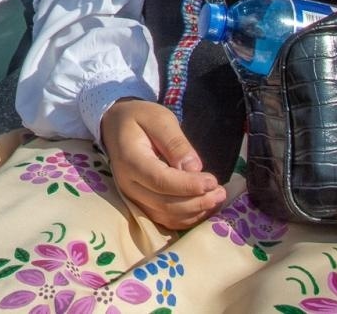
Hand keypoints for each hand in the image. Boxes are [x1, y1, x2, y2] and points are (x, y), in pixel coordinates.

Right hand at [100, 98, 226, 229]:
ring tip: (217, 198)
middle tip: (220, 191)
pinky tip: (204, 206)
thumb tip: (194, 169)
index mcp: (130, 159)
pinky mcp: (140, 203)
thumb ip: (176, 143)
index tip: (213, 181)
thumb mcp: (159, 119)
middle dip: (197, 201)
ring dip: (195, 212)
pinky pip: (165, 219)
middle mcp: (128, 184)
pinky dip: (187, 218)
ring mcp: (132, 197)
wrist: (115, 125)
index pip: (161, 181)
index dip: (188, 185)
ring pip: (167, 216)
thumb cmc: (139, 118)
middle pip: (166, 204)